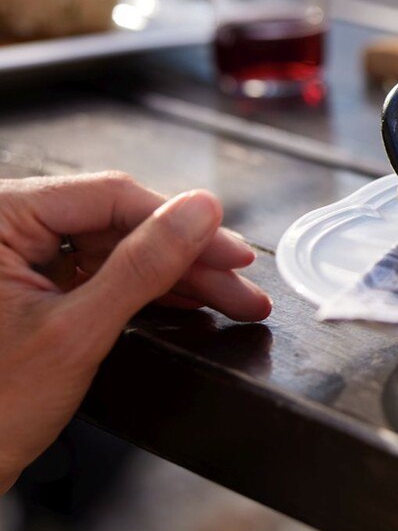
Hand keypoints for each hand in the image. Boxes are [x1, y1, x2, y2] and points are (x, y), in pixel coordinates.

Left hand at [0, 172, 270, 491]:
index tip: (233, 251)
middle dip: (187, 258)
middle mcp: (5, 228)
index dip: (181, 223)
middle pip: (119, 223)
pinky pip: (100, 272)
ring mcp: (16, 257)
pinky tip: (190, 303)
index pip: (109, 197)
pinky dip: (146, 290)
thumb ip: (142, 266)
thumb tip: (200, 212)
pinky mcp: (31, 284)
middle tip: (242, 285)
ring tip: (233, 300)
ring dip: (177, 275)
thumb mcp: (76, 332)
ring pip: (117, 247)